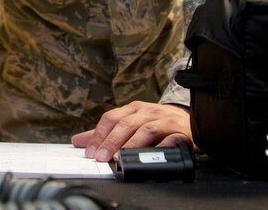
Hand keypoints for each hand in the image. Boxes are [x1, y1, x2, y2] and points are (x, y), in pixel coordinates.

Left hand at [71, 101, 192, 161]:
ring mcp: (165, 121)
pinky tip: (152, 155)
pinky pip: (172, 139)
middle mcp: (148, 112)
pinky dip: (162, 147)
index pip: (111, 118)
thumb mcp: (130, 123)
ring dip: (132, 144)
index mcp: (133, 109)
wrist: (189, 120)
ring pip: (146, 129)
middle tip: (101, 157)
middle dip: (112, 141)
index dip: (99, 135)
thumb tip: (78, 141)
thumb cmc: (156, 123)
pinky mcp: (181, 133)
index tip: (90, 152)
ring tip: (120, 157)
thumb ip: (105, 133)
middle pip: (126, 124)